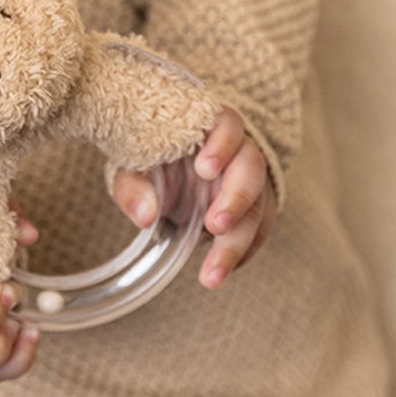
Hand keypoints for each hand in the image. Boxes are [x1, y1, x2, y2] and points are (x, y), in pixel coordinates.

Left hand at [112, 107, 275, 289]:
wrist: (166, 167)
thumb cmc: (152, 158)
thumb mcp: (134, 166)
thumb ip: (135, 187)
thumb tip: (144, 217)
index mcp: (208, 126)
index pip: (227, 124)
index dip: (221, 144)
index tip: (204, 168)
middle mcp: (237, 149)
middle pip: (251, 167)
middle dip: (236, 198)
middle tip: (214, 224)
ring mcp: (250, 180)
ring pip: (259, 205)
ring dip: (238, 240)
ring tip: (212, 272)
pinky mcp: (256, 206)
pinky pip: (261, 229)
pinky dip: (244, 251)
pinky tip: (221, 269)